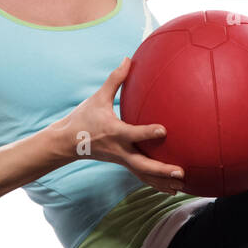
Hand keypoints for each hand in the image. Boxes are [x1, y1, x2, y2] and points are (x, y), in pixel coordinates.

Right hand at [54, 57, 189, 194]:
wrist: (66, 143)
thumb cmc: (83, 118)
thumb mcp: (98, 97)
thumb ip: (115, 79)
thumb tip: (129, 58)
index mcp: (114, 132)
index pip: (133, 133)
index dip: (147, 132)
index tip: (164, 130)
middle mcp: (119, 150)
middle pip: (142, 164)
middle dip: (161, 170)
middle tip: (180, 172)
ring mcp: (121, 160)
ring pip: (143, 174)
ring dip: (162, 182)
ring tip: (181, 188)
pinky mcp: (123, 164)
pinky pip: (141, 176)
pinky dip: (155, 183)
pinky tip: (171, 189)